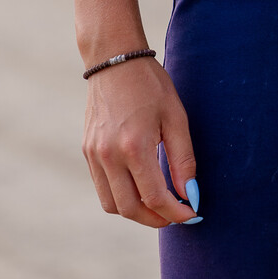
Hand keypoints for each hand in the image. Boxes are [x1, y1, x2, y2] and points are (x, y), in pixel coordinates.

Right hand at [82, 56, 200, 226]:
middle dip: (155, 219)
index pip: (154, 198)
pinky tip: (138, 185)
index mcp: (134, 146)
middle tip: (174, 215)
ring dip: (135, 212)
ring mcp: (94, 154)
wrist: (115, 59)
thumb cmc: (150, 84)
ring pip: (112, 204)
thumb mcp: (175, 117)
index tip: (191, 214)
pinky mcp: (87, 151)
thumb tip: (190, 195)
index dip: (175, 213)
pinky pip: (102, 187)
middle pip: (130, 209)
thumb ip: (183, 160)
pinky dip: (121, 196)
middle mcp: (109, 155)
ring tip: (157, 204)